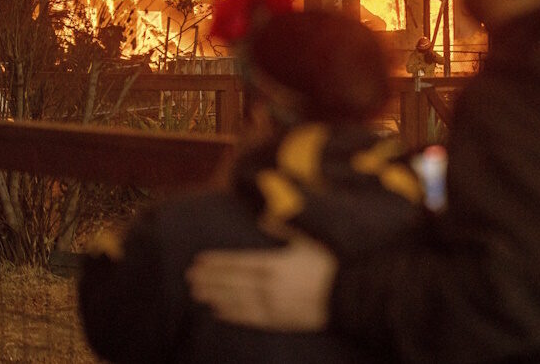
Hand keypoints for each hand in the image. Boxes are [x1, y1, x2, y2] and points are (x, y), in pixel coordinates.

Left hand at [186, 235, 337, 331]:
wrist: (349, 295)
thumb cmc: (331, 263)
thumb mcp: (309, 239)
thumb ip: (285, 229)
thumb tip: (265, 217)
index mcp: (273, 263)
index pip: (236, 263)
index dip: (216, 262)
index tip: (199, 261)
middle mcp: (268, 286)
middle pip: (231, 282)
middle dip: (210, 279)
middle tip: (190, 278)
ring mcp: (272, 305)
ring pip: (236, 300)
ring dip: (215, 296)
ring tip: (198, 293)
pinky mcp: (280, 321)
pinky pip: (250, 318)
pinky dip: (232, 315)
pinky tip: (219, 312)